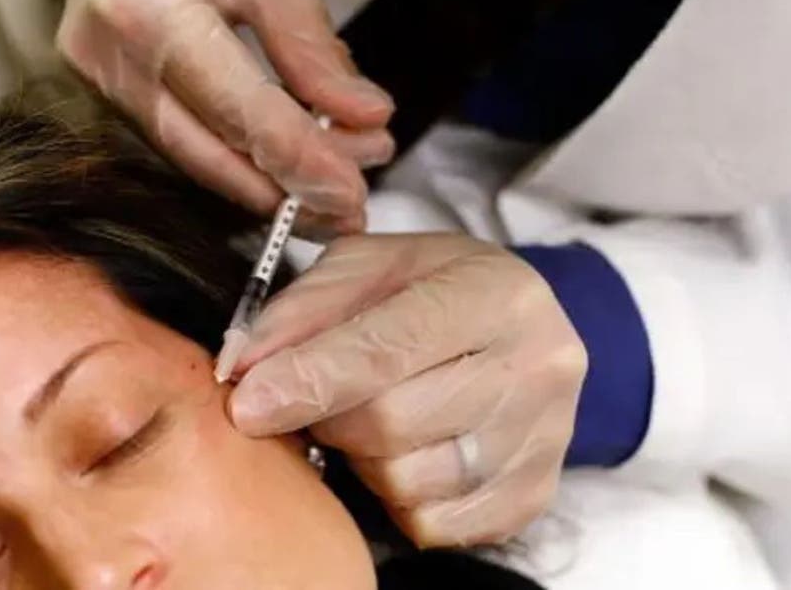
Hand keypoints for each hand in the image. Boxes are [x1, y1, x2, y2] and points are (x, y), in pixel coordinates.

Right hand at [58, 0, 395, 233]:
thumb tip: (365, 119)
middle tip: (350, 211)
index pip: (238, 111)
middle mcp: (108, 58)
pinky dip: (233, 158)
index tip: (353, 193)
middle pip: (206, 155)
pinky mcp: (103, 89)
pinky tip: (282, 167)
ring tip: (330, 192)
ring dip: (264, 181)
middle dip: (284, 193)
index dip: (300, 161)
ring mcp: (97, 79)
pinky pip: (176, 139)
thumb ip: (313, 47)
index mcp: (148, 12)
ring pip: (190, 157)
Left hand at [228, 234, 586, 546]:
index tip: (247, 404)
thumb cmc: (433, 290)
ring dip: (363, 460)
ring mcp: (545, 438)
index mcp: (499, 293)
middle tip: (321, 399)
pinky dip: (398, 499)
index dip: (308, 380)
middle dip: (330, 418)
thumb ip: (304, 310)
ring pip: (408, 481)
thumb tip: (245, 368)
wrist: (517, 328)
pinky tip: (405, 454)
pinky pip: (433, 525)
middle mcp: (538, 367)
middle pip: (392, 423)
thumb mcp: (368, 267)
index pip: (387, 348)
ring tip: (371, 420)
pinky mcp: (534, 495)